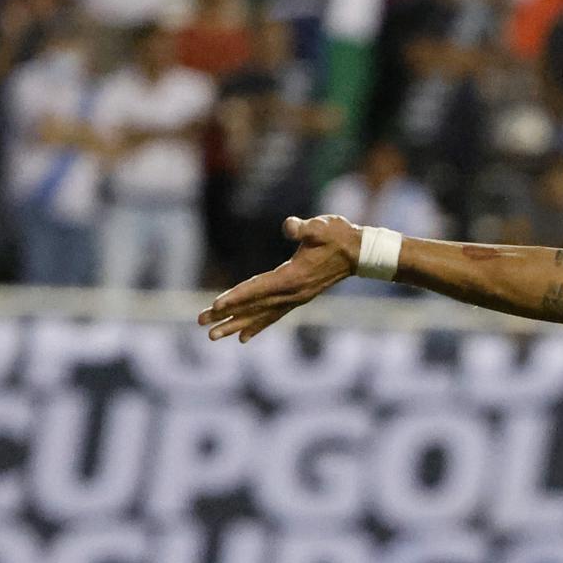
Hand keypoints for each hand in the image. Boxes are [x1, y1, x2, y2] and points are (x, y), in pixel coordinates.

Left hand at [200, 216, 360, 341]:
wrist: (359, 253)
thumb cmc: (338, 236)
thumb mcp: (321, 227)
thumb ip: (304, 228)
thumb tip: (290, 226)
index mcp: (294, 277)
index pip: (259, 289)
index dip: (237, 296)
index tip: (215, 306)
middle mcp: (293, 294)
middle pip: (254, 306)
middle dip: (227, 315)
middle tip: (202, 323)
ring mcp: (296, 299)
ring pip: (261, 315)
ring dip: (237, 325)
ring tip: (214, 335)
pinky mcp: (297, 298)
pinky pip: (273, 315)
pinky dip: (257, 325)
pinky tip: (243, 336)